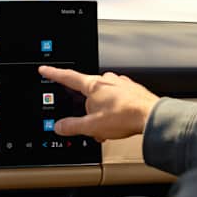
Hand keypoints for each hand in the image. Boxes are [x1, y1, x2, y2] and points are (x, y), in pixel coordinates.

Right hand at [40, 66, 159, 141]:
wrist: (151, 116)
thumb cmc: (126, 117)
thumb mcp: (92, 126)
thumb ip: (73, 126)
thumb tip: (59, 127)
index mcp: (93, 85)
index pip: (68, 77)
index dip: (54, 74)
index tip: (45, 69)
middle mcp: (107, 80)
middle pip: (88, 94)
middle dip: (88, 110)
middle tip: (94, 125)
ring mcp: (121, 84)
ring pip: (103, 97)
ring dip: (103, 112)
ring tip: (110, 126)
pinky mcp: (132, 90)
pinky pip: (117, 99)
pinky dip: (116, 110)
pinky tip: (120, 121)